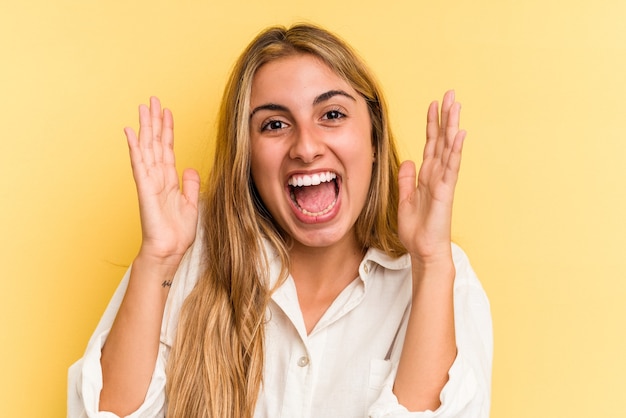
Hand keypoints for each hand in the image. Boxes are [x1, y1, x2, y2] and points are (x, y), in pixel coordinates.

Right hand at [125, 97, 199, 264]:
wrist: (169, 252)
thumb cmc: (177, 233)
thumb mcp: (192, 204)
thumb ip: (191, 185)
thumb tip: (190, 168)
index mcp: (169, 180)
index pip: (167, 149)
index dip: (167, 130)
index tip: (167, 112)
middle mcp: (158, 178)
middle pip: (155, 144)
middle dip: (155, 122)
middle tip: (153, 100)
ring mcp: (150, 183)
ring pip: (147, 149)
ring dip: (145, 128)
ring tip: (143, 108)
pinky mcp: (145, 191)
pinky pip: (139, 166)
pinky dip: (135, 149)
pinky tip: (131, 133)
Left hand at [397, 90, 465, 263]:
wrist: (424, 250)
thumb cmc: (417, 230)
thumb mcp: (406, 200)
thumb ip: (407, 180)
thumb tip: (407, 161)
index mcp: (427, 176)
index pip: (431, 145)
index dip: (431, 125)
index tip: (433, 104)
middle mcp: (437, 175)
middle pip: (442, 140)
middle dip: (445, 117)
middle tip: (450, 93)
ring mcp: (443, 182)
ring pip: (448, 148)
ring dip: (451, 126)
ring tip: (455, 104)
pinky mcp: (446, 191)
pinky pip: (451, 166)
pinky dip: (454, 150)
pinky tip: (458, 134)